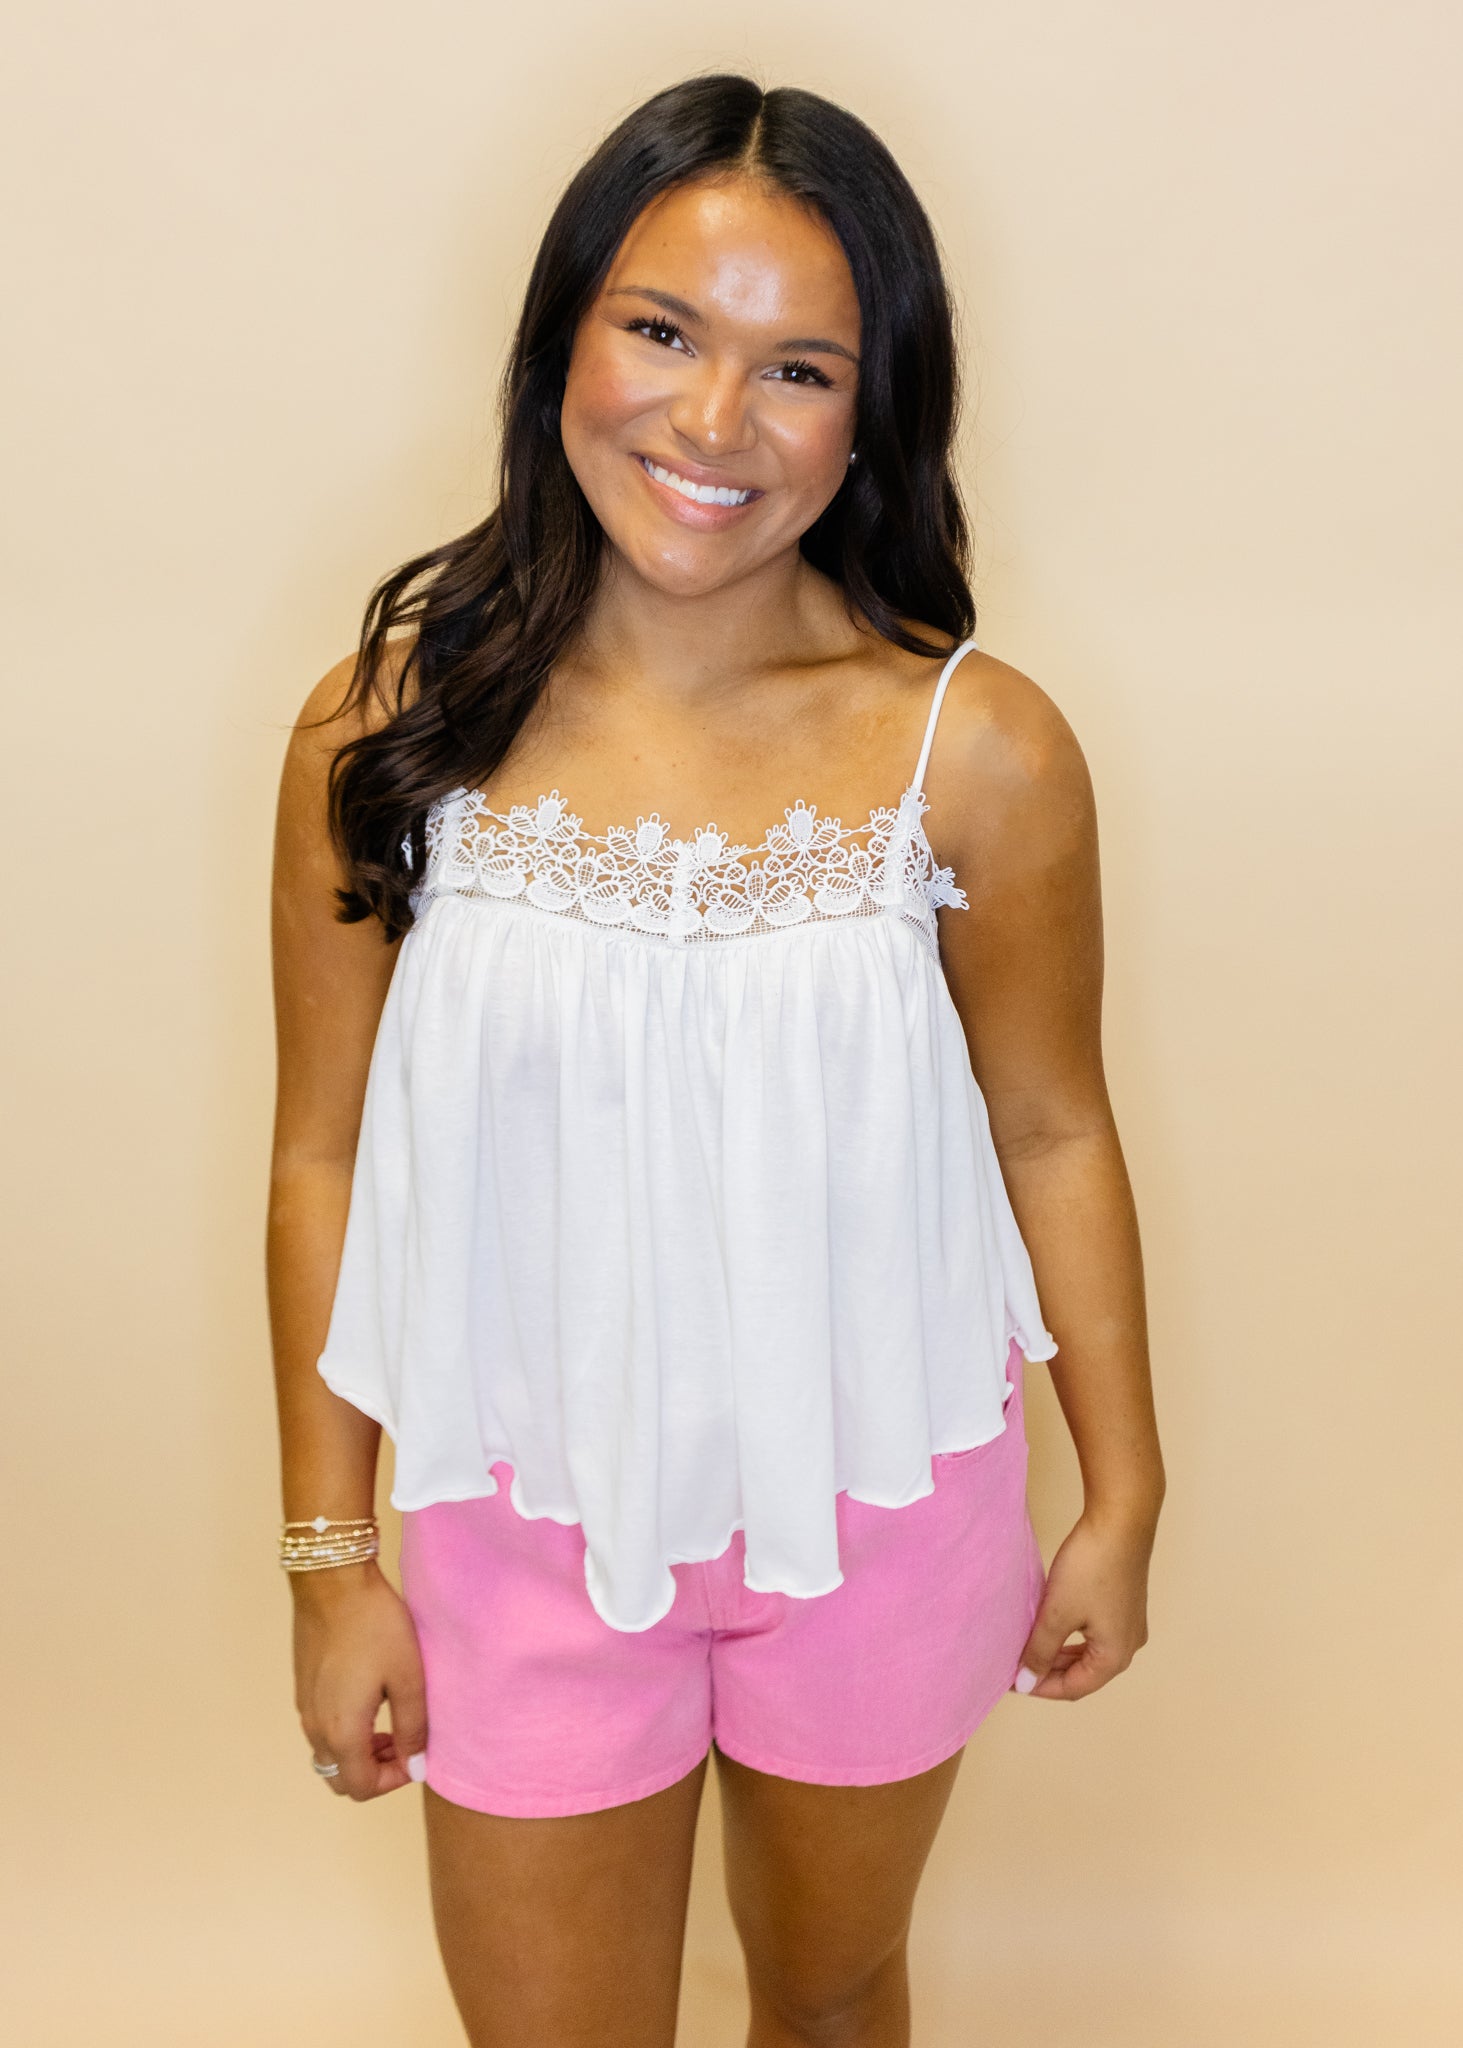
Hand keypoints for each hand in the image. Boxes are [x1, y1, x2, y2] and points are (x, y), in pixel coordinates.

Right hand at [291, 1561, 427, 1798]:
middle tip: (404, 1740)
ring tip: (391, 1720)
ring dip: (360, 1751)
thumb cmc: (375, 1625)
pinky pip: (322, 1729)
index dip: (394, 1781)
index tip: (417, 1753)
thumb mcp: (408, 1677)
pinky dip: (346, 1731)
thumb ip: (413, 1728)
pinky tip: (371, 1698)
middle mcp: (315, 1727)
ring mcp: (305, 1707)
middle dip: (375, 1771)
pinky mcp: (303, 1688)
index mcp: (341, 1730)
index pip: (361, 1787)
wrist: (333, 1581)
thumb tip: (416, 1767)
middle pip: (340, 1777)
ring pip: (330, 1754)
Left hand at [1013, 1506, 1155, 1701]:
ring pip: (1090, 1653)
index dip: (1041, 1687)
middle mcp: (1129, 1645)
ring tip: (1029, 1648)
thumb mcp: (1058, 1613)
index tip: (1012, 1681)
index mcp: (1116, 1656)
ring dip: (1060, 1654)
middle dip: (1050, 1672)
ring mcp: (1129, 1625)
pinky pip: (1095, 1634)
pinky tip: (1051, 1627)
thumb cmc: (1091, 1566)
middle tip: (1017, 1665)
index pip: (1074, 1688)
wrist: (1120, 1521)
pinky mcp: (1125, 1605)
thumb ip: (1040, 1651)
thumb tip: (1026, 1682)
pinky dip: (1072, 1637)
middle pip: (1084, 1673)